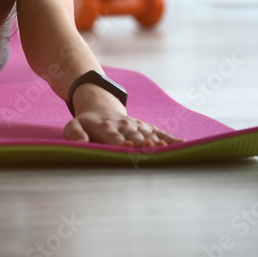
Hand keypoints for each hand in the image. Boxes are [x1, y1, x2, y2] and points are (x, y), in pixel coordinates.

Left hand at [64, 107, 183, 147]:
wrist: (100, 105)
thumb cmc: (87, 123)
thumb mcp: (74, 125)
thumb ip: (75, 134)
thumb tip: (79, 145)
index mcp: (106, 127)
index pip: (114, 136)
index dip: (120, 142)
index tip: (127, 147)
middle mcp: (123, 126)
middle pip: (134, 137)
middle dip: (142, 144)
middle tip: (152, 151)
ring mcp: (136, 126)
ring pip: (148, 135)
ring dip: (157, 142)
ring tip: (167, 149)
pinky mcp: (146, 127)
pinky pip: (160, 132)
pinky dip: (170, 139)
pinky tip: (183, 145)